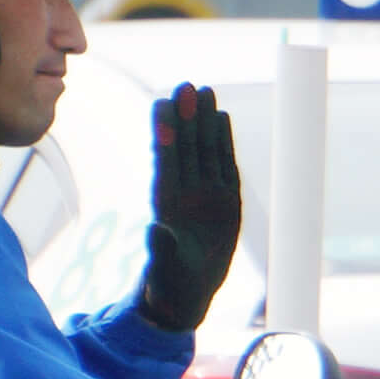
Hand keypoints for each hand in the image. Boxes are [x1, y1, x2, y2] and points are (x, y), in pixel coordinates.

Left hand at [140, 83, 241, 332]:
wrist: (187, 293)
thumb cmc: (170, 283)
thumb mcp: (166, 270)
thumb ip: (162, 249)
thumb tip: (154, 230)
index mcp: (166, 203)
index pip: (165, 159)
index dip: (165, 131)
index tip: (163, 102)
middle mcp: (185, 192)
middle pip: (186, 147)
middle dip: (186, 116)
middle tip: (187, 85)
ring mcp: (205, 194)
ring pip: (205, 149)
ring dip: (204, 121)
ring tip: (204, 90)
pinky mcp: (225, 200)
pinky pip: (224, 164)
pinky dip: (223, 141)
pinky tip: (221, 117)